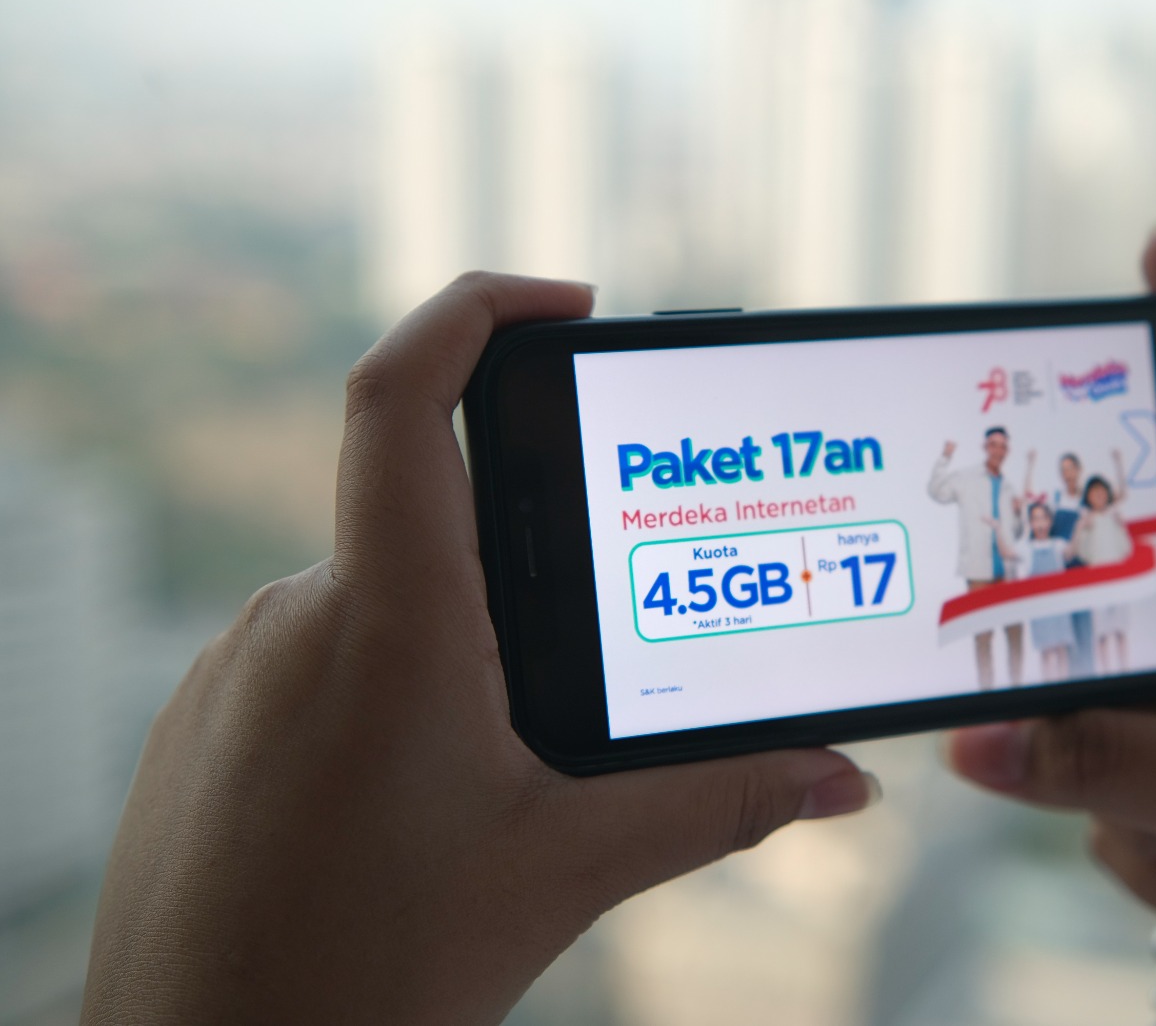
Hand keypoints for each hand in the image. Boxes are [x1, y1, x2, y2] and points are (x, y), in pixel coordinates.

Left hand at [81, 273, 877, 1025]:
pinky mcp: (209, 720)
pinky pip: (318, 654)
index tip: (567, 301)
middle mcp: (297, 614)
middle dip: (522, 550)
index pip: (404, 391)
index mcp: (391, 617)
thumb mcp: (566, 869)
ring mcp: (236, 666)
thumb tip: (841, 778)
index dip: (480, 306)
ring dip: (457, 637)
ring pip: (378, 593)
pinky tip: (423, 791)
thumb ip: (715, 804)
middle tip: (598, 629)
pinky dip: (388, 684)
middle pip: (425, 507)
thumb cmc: (366, 974)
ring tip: (506, 755)